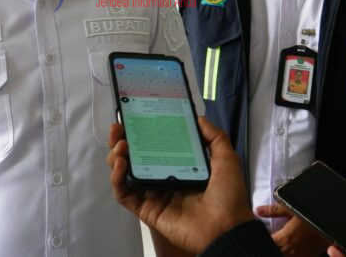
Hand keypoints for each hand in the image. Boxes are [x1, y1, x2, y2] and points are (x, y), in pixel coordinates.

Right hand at [107, 116, 253, 253]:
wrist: (226, 228)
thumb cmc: (228, 195)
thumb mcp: (226, 159)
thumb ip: (215, 137)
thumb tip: (198, 118)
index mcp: (180, 167)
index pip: (155, 146)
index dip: (144, 132)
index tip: (136, 116)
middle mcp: (164, 179)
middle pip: (136, 158)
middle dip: (123, 140)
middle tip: (118, 126)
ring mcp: (153, 195)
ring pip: (126, 174)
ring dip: (117, 157)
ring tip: (120, 143)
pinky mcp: (146, 210)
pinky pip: (125, 195)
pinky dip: (117, 179)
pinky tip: (121, 164)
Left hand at [255, 205, 327, 256]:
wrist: (332, 223)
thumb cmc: (312, 214)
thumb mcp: (292, 209)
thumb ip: (273, 211)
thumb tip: (256, 210)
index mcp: (285, 239)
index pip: (266, 244)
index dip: (259, 242)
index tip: (254, 239)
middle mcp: (291, 250)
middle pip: (272, 253)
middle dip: (266, 249)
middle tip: (262, 244)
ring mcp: (300, 256)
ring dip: (276, 252)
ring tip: (272, 248)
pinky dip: (289, 255)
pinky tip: (286, 251)